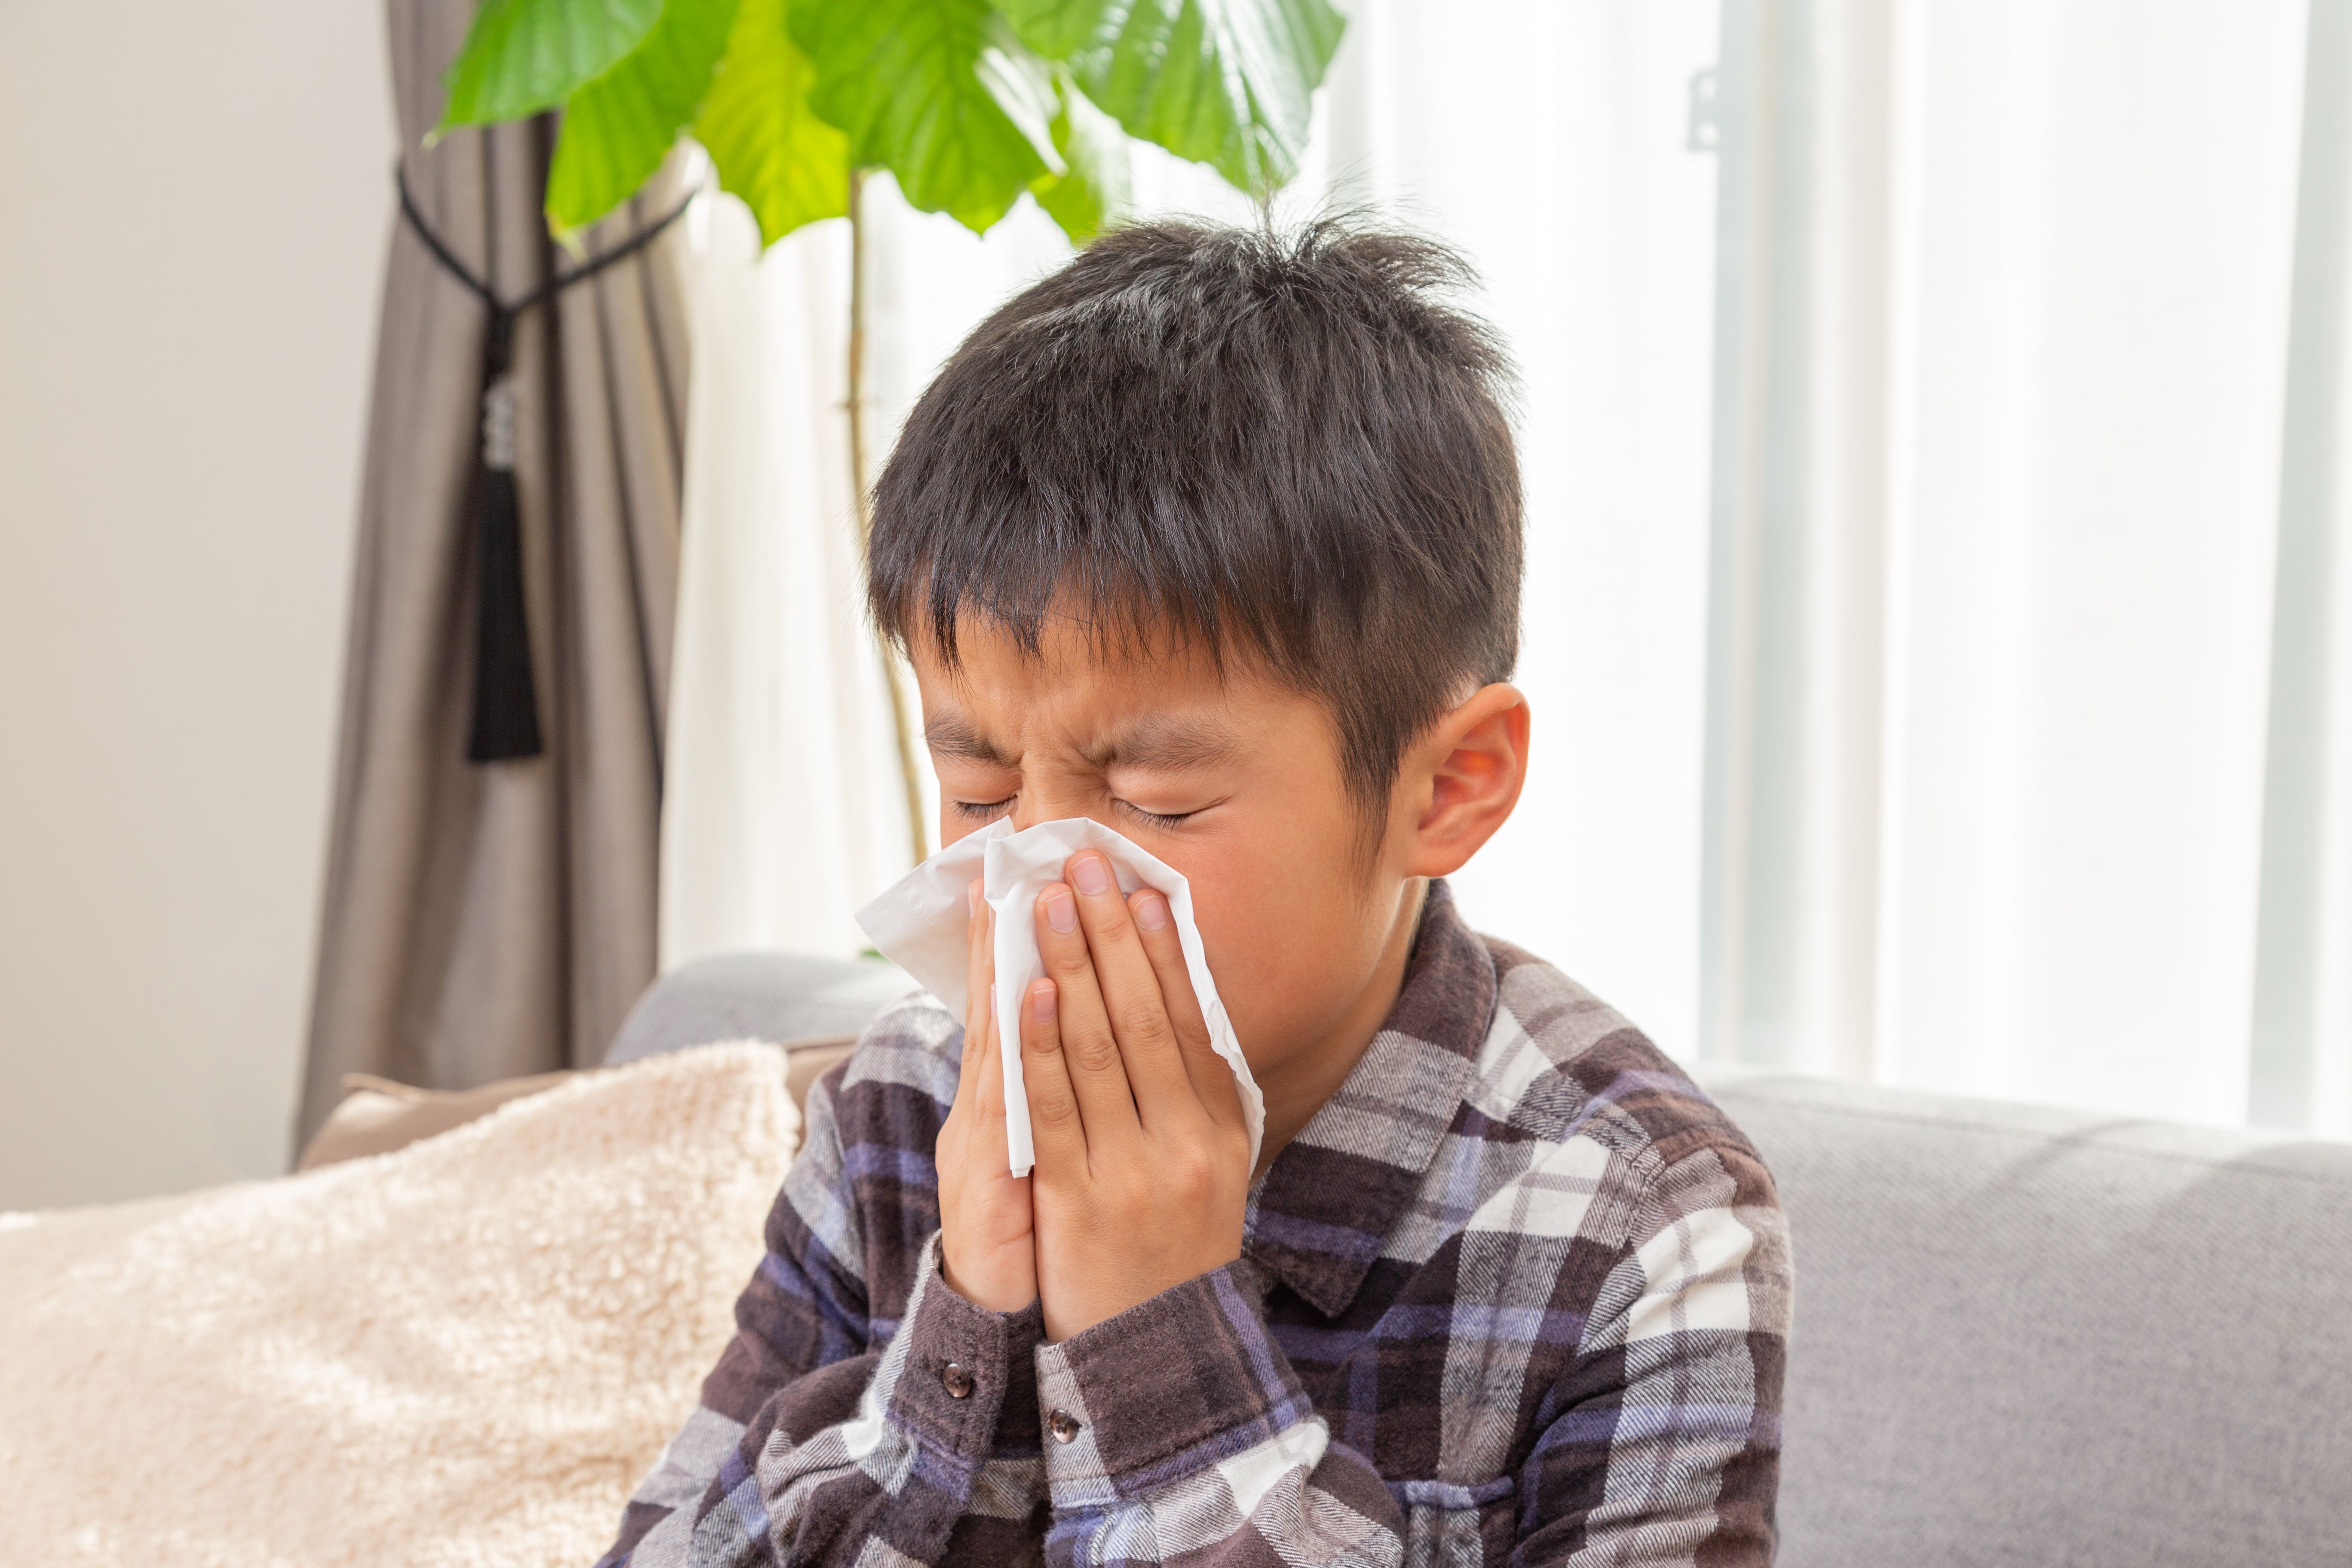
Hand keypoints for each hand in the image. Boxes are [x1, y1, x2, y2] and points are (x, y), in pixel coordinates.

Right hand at [936, 884, 1037, 1313]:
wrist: (1013, 1332)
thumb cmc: (1034, 1239)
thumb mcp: (1039, 1153)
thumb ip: (1050, 1093)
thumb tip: (1079, 1023)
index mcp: (993, 1100)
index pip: (998, 998)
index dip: (1000, 933)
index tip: (1013, 867)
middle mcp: (980, 1109)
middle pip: (997, 999)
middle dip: (1016, 924)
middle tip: (1034, 850)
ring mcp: (981, 1139)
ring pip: (1006, 1032)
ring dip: (1029, 957)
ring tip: (1041, 888)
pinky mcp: (992, 1177)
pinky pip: (1019, 1098)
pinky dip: (1029, 1040)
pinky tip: (1035, 988)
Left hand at [1018, 850, 1252, 1340]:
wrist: (1154, 1348)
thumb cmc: (1172, 1241)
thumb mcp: (1208, 1162)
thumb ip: (1192, 1089)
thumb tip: (1174, 993)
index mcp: (1222, 1123)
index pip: (1191, 1014)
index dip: (1163, 946)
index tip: (1140, 884)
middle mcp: (1188, 1140)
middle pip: (1145, 1016)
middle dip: (1110, 933)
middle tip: (1084, 865)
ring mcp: (1136, 1171)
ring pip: (1098, 1048)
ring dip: (1070, 966)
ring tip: (1045, 902)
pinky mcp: (1081, 1201)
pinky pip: (1055, 1107)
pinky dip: (1042, 1043)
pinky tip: (1030, 990)